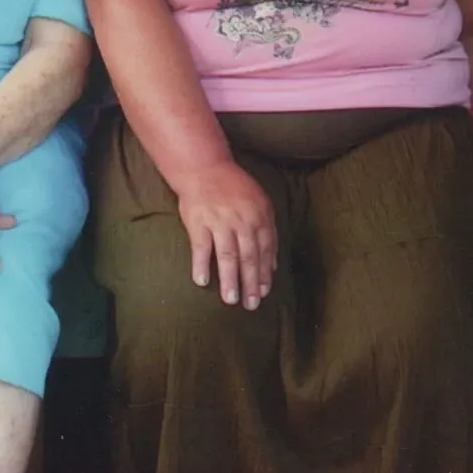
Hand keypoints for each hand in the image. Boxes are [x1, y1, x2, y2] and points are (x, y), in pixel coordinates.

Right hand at [177, 161, 276, 310]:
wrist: (204, 168)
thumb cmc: (233, 186)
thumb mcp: (260, 202)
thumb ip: (268, 230)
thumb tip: (274, 264)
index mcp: (259, 217)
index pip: (265, 251)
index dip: (265, 274)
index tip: (264, 292)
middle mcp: (242, 221)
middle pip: (249, 258)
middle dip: (251, 283)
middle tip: (251, 305)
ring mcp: (219, 222)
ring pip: (228, 256)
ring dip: (230, 280)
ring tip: (231, 300)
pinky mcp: (198, 223)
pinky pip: (201, 248)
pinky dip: (201, 265)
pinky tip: (202, 281)